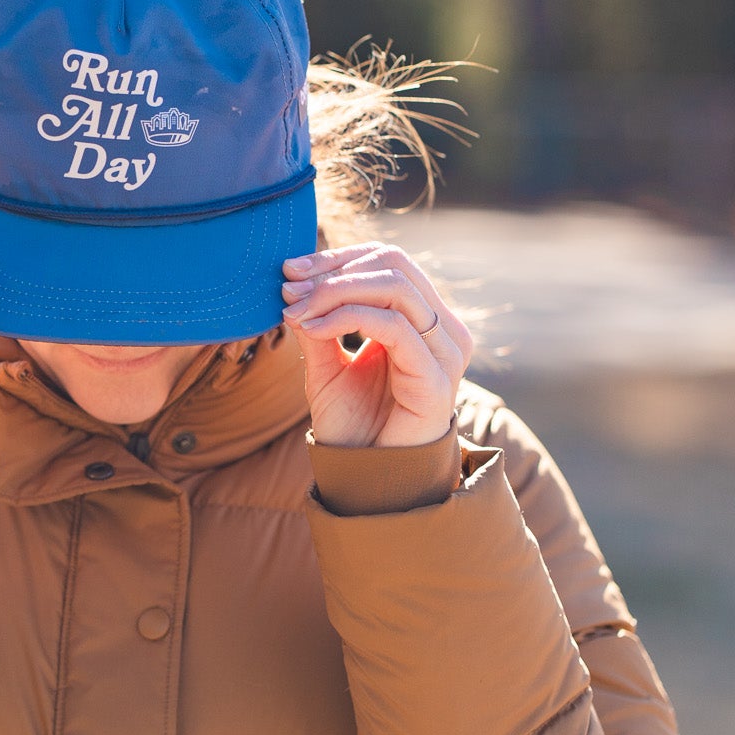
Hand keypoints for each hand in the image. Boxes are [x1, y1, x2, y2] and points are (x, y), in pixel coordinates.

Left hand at [281, 242, 472, 448]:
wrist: (365, 476)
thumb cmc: (352, 421)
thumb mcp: (326, 362)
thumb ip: (318, 320)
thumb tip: (294, 282)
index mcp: (423, 319)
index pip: (388, 262)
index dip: (338, 258)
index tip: (290, 270)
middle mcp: (443, 329)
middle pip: (394, 265)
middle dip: (334, 270)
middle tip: (289, 288)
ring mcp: (445, 352)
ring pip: (395, 289)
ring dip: (336, 291)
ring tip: (297, 309)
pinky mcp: (437, 378)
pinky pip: (393, 327)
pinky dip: (347, 317)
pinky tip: (313, 327)